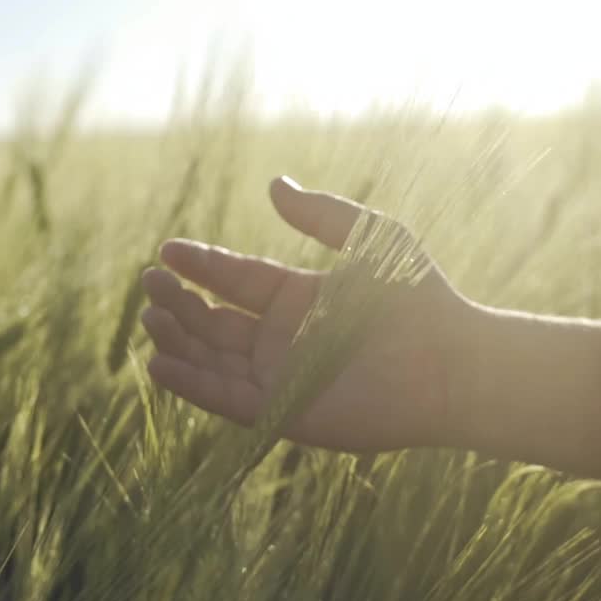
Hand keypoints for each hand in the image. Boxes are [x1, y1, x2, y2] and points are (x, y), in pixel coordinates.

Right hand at [141, 176, 470, 451]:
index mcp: (298, 300)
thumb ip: (321, 215)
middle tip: (150, 281)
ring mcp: (281, 380)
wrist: (451, 363)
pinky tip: (159, 364)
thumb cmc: (418, 299)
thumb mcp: (368, 240)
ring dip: (177, 341)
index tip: (166, 251)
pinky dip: (192, 386)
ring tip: (150, 315)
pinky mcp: (284, 416)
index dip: (200, 266)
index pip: (235, 281)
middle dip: (179, 303)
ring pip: (212, 360)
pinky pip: (226, 401)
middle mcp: (283, 341)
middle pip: (214, 322)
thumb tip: (275, 183)